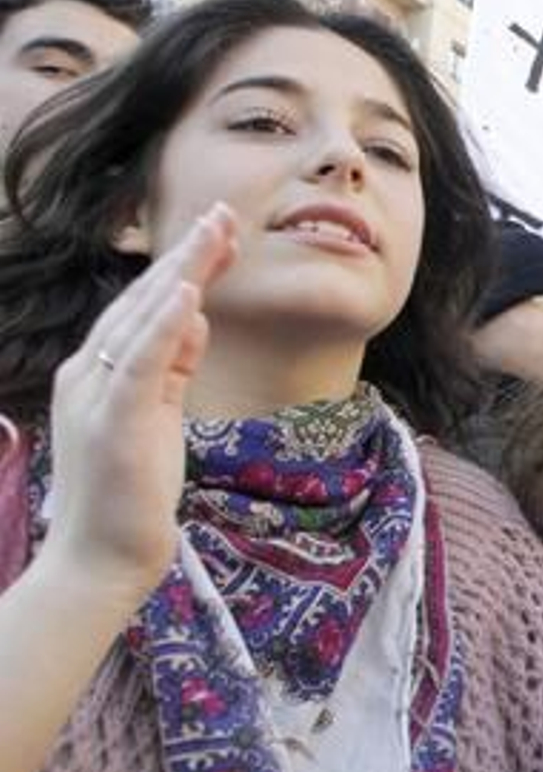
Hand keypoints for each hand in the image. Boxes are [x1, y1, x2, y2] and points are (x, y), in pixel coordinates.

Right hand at [30, 204, 236, 615]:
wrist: (101, 559)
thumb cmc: (131, 493)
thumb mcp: (158, 416)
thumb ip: (172, 367)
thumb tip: (196, 319)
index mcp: (101, 373)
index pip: (146, 307)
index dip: (184, 267)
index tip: (220, 233)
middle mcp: (91, 374)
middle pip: (144, 300)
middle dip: (186, 254)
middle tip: (223, 212)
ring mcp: (99, 395)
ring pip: (143, 319)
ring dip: (181, 272)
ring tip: (215, 231)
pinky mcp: (115, 421)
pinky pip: (142, 361)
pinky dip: (166, 324)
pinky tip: (189, 293)